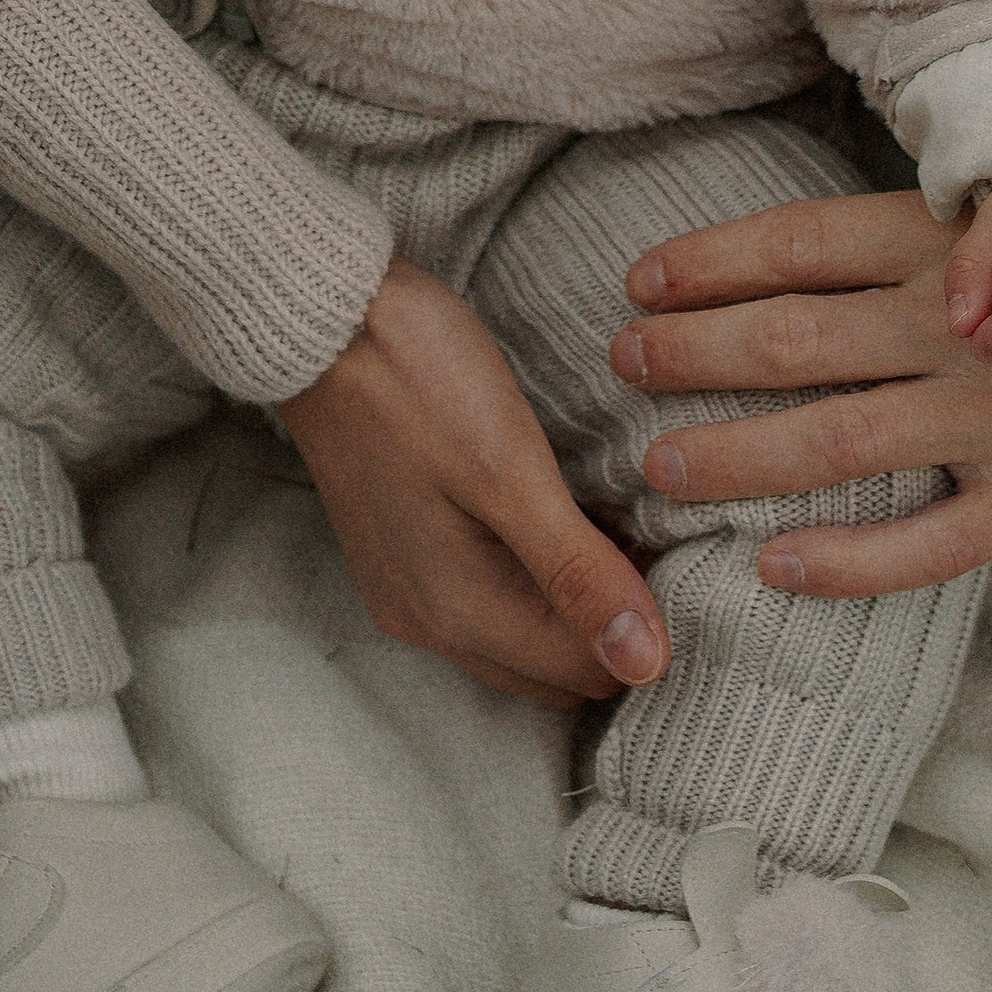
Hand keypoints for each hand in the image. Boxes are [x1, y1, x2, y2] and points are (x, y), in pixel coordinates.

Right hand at [279, 261, 668, 707]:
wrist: (320, 317)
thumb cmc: (417, 380)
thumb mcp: (511, 472)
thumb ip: (577, 573)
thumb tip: (649, 667)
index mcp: (460, 614)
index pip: (592, 674)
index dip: (647, 625)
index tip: (671, 550)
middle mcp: (429, 622)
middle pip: (556, 668)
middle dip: (611, 620)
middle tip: (648, 532)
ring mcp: (408, 588)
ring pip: (524, 634)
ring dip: (573, 596)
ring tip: (608, 515)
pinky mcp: (402, 550)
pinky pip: (489, 596)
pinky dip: (533, 572)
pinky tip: (556, 508)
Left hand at [615, 188, 991, 597]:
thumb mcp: (990, 235)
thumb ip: (887, 247)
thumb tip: (755, 264)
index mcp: (944, 250)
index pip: (801, 244)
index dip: (710, 261)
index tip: (637, 281)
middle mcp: (961, 332)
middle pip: (800, 338)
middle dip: (696, 353)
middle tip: (623, 365)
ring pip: (840, 440)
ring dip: (739, 456)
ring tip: (662, 469)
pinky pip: (923, 545)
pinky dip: (846, 563)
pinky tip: (771, 567)